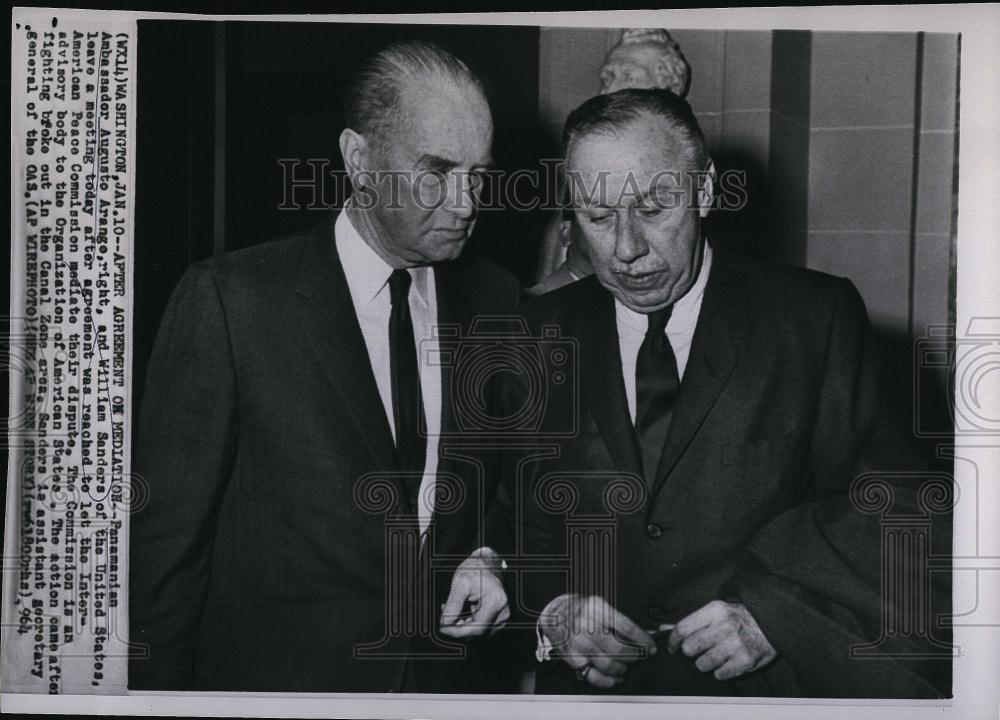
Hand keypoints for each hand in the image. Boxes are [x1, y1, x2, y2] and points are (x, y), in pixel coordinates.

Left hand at [439, 548, 509, 637]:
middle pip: (477, 633)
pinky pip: (482, 628)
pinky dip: (470, 624)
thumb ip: (453, 606)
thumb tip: (445, 624)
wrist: (486, 563)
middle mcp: (503, 612)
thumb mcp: (460, 583)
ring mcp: (503, 617)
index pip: (476, 628)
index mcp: (496, 602)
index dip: (457, 632)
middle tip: (445, 616)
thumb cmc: (475, 569)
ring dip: (464, 626)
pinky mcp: (499, 619)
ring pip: (479, 633)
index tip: (443, 629)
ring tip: (455, 610)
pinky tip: (463, 613)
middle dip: (459, 628)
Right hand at [541, 594, 656, 688]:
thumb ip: (619, 620)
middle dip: (633, 657)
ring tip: (626, 667)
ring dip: (622, 669)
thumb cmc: (582, 609)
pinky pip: (593, 675)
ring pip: (608, 664)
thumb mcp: (600, 605)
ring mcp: (578, 643)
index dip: (643, 640)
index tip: (652, 648)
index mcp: (597, 608)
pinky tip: (615, 677)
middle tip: (638, 657)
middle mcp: (587, 625)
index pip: (627, 628)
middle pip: (619, 649)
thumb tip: (645, 635)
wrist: (555, 613)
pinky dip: (608, 680)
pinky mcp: (572, 657)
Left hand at [665, 600, 776, 679]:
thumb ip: (690, 621)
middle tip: (700, 649)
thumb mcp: (716, 611)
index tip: (673, 647)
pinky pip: (719, 674)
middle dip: (691, 652)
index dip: (672, 641)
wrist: (772, 623)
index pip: (682, 628)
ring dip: (705, 663)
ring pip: (702, 664)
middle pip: (689, 648)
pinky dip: (720, 671)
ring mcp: (736, 644)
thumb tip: (662, 628)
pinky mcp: (746, 661)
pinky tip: (727, 662)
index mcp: (715, 610)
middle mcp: (725, 626)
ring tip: (715, 655)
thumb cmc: (739, 617)